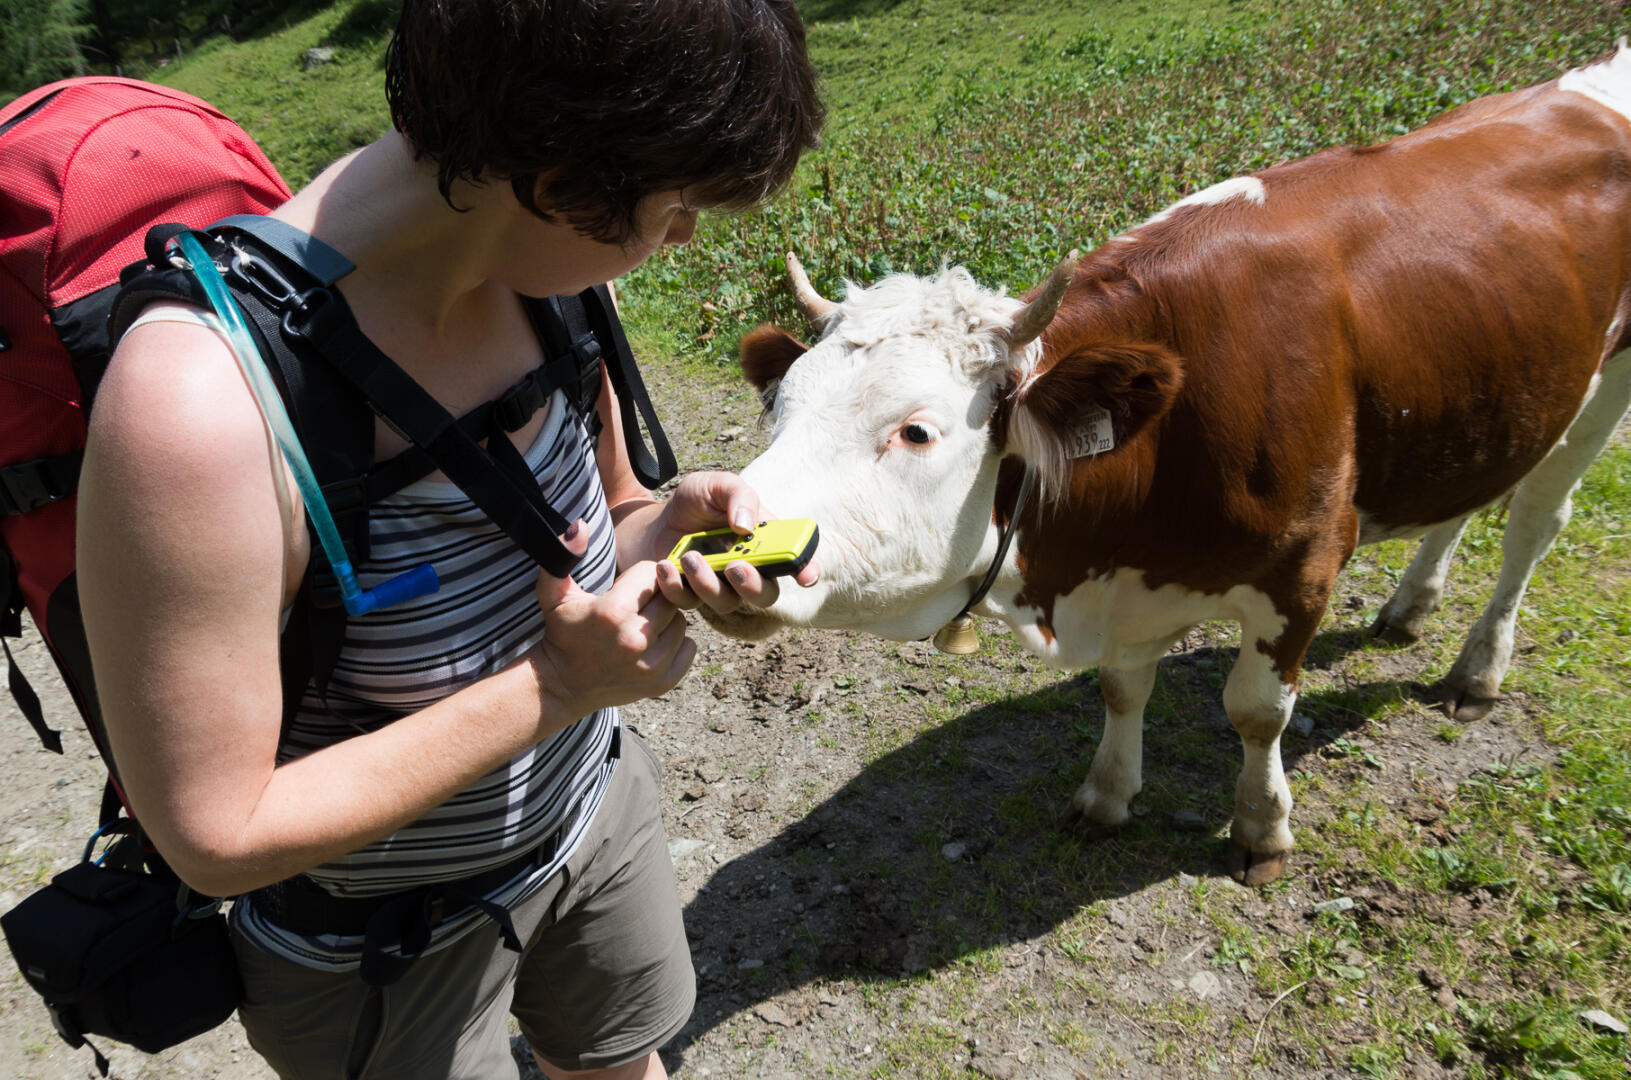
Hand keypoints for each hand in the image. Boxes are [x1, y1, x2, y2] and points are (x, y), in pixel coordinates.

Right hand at [530, 522, 695, 719]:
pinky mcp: (662, 683)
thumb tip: (580, 524)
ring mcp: (651, 665)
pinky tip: (655, 643)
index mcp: (612, 612)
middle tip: (638, 605)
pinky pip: (690, 647)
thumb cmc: (562, 632)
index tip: (626, 587)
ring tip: (644, 624)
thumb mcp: (553, 593)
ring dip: (668, 619)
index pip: (651, 573)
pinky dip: (678, 643)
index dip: (640, 575)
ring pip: (682, 622)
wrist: (562, 685)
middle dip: (657, 596)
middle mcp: (636, 639)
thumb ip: (562, 554)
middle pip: (671, 597)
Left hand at [649, 472, 819, 613]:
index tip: (806, 576)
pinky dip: (676, 586)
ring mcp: (721, 587)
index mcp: (765, 544)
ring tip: (690, 557)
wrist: (658, 519)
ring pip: (726, 602)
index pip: (796, 563)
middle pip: (765, 595)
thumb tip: (746, 525)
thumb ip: (737, 495)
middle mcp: (749, 571)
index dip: (806, 571)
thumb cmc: (697, 502)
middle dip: (753, 585)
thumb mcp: (717, 485)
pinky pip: (688, 602)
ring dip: (709, 582)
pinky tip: (666, 566)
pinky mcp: (691, 595)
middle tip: (735, 566)